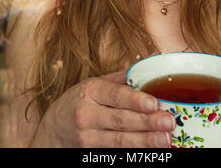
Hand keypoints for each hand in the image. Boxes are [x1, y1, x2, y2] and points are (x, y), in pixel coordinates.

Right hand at [38, 69, 175, 147]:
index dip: (136, 101)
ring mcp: (88, 137)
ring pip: (120, 140)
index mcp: (90, 92)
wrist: (51, 132)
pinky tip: (150, 151)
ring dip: (145, 141)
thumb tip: (145, 67)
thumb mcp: (92, 85)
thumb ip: (118, 80)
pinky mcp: (90, 153)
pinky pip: (115, 153)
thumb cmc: (76, 103)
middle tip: (169, 121)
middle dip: (147, 122)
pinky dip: (134, 153)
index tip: (155, 103)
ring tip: (165, 140)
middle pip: (121, 120)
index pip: (116, 96)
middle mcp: (87, 115)